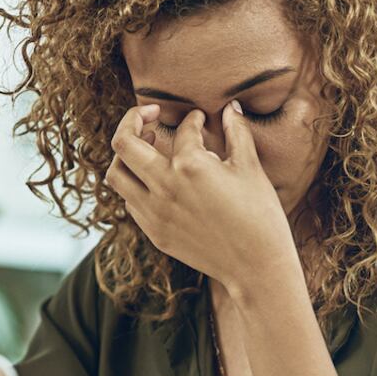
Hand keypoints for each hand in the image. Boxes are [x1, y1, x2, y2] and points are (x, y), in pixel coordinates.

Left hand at [106, 100, 296, 298]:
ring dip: (126, 155)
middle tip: (150, 115)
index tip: (199, 119)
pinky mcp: (154, 233)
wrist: (257, 268)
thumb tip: (232, 107)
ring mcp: (154, 213)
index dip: (192, 119)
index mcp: (190, 166)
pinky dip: (136, 184)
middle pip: (123, 144)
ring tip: (145, 146)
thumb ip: (237, 133)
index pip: (182, 130)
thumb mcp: (250, 168)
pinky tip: (155, 180)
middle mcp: (164, 187)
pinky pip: (130, 201)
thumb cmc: (260, 216)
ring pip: (116, 175)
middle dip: (132, 120)